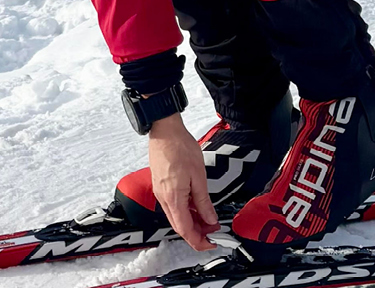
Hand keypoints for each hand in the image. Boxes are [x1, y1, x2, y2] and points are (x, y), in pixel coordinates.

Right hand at [143, 115, 217, 249]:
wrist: (165, 131)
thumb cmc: (180, 148)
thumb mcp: (199, 177)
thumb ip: (203, 201)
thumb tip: (210, 219)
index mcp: (173, 198)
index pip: (185, 229)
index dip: (198, 240)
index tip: (210, 243)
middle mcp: (164, 199)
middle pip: (179, 226)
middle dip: (196, 234)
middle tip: (213, 233)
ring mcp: (161, 193)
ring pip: (176, 217)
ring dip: (192, 222)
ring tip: (209, 220)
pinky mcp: (161, 187)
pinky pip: (173, 206)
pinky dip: (186, 212)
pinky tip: (197, 208)